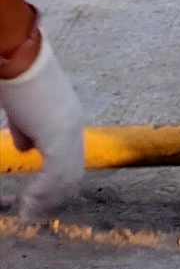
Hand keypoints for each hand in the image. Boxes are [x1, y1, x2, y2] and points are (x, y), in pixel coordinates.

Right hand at [0, 36, 85, 219]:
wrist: (18, 57)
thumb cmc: (16, 77)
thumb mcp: (21, 109)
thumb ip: (26, 128)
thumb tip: (26, 147)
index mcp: (66, 117)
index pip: (68, 155)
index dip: (55, 178)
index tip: (38, 194)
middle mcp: (73, 124)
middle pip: (73, 168)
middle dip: (56, 193)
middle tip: (36, 210)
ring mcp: (68, 129)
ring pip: (68, 174)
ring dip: (50, 197)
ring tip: (32, 211)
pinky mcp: (58, 134)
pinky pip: (57, 173)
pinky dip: (44, 193)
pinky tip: (30, 203)